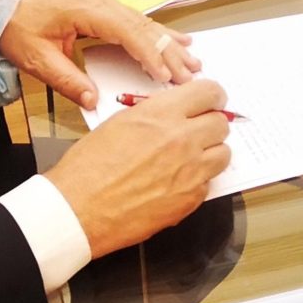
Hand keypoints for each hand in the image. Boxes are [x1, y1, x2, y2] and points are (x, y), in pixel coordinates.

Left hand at [0, 0, 198, 109]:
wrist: (0, 3)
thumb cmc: (16, 25)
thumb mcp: (37, 58)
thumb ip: (67, 80)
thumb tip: (93, 100)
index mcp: (85, 9)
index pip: (127, 31)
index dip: (149, 53)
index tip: (166, 74)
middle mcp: (100, 2)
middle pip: (143, 27)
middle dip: (169, 52)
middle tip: (191, 73)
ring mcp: (103, 3)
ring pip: (144, 23)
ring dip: (168, 43)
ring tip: (193, 60)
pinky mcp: (102, 9)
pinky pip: (136, 21)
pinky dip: (157, 34)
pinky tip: (176, 40)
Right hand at [47, 78, 232, 257]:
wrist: (79, 210)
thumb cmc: (88, 169)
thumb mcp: (118, 123)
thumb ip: (154, 114)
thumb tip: (174, 113)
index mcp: (161, 114)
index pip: (210, 93)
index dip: (213, 97)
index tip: (212, 102)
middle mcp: (181, 139)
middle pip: (221, 124)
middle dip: (211, 125)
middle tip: (199, 131)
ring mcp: (190, 170)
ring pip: (223, 154)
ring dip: (210, 153)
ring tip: (189, 159)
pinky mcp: (190, 199)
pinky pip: (209, 183)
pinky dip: (197, 182)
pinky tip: (175, 183)